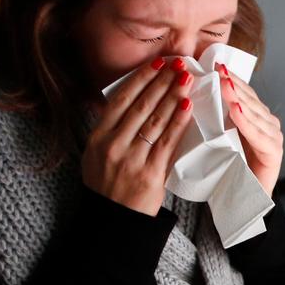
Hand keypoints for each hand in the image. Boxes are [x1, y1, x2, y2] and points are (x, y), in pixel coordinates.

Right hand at [82, 56, 195, 214]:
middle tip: (178, 64)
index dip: (140, 79)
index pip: (120, 100)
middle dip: (161, 81)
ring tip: (186, 78)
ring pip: (155, 120)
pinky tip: (188, 106)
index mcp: (98, 137)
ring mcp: (131, 160)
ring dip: (172, 96)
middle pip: (140, 106)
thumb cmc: (109, 186)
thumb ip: (111, 129)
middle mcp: (112, 145)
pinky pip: (167, 142)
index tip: (157, 63)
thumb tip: (130, 99)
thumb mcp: (96, 155)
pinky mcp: (150, 174)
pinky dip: (178, 121)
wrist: (115, 222)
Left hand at [219, 63, 283, 196]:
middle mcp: (267, 124)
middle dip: (233, 83)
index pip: (242, 93)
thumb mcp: (218, 137)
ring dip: (239, 97)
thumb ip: (215, 116)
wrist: (242, 201)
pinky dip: (247, 121)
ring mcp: (273, 137)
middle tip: (218, 68)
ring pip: (254, 112)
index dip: (230, 78)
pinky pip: (258, 134)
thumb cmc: (227, 169)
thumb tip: (194, 91)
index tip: (214, 64)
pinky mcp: (273, 152)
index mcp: (255, 118)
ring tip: (225, 83)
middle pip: (249, 99)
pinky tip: (236, 110)